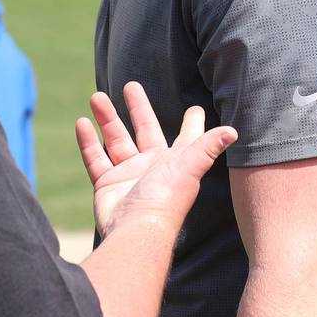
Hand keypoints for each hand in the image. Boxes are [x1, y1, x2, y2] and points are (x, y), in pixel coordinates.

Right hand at [74, 82, 236, 236]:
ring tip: (97, 96)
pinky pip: (95, 158)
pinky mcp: (107, 184)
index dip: (192, 124)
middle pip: (144, 130)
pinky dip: (88, 141)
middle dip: (138, 108)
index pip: (186, 138)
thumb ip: (207, 146)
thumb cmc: (165, 200)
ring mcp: (128, 175)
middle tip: (130, 85)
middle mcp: (152, 166)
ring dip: (107, 118)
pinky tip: (82, 122)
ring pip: (115, 139)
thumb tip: (234, 130)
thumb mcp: (188, 167)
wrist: (135, 230)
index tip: (195, 109)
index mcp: (175, 162)